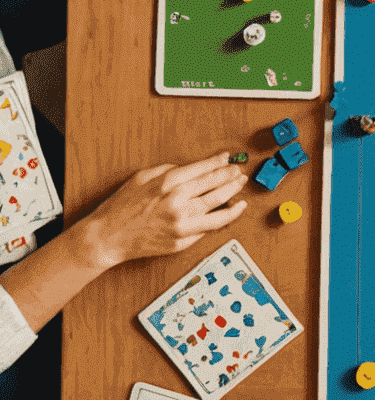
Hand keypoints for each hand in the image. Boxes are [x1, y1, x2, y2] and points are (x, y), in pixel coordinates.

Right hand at [76, 152, 247, 268]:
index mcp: (167, 183)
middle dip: (231, 177)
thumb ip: (169, 169)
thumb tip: (195, 167)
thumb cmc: (122, 205)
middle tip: (239, 172)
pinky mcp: (182, 241)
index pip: (203, 169)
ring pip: (218, 208)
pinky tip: (233, 210)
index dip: (219, 162)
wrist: (108, 237)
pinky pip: (208, 228)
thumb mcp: (143, 177)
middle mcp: (177, 203)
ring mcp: (181, 224)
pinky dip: (224, 218)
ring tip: (241, 188)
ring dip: (233, 196)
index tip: (228, 158)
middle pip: (214, 186)